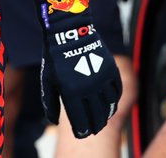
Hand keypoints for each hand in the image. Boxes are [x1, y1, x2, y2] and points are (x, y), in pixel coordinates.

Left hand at [26, 0, 122, 137]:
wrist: (69, 30)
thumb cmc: (55, 55)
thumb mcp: (48, 80)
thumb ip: (50, 102)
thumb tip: (53, 120)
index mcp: (71, 93)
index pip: (81, 121)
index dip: (82, 131)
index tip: (82, 133)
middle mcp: (88, 89)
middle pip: (98, 117)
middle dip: (95, 126)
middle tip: (94, 129)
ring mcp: (101, 79)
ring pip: (110, 106)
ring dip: (107, 114)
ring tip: (102, 117)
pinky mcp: (111, 70)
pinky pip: (117, 91)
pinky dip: (115, 99)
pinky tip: (110, 101)